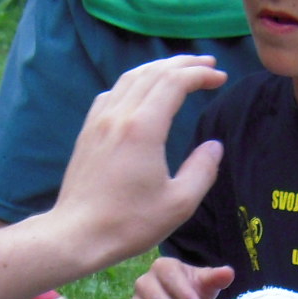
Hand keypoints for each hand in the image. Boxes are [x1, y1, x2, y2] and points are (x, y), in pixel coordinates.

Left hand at [49, 55, 226, 268]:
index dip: (200, 74)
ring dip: (158, 68)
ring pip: (130, 78)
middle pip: (153, 72)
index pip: (174, 82)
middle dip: (183, 64)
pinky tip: (141, 92)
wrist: (77, 234)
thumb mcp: (179, 203)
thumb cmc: (129, 223)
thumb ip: (202, 170)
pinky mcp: (87, 133)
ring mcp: (99, 122)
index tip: (220, 78)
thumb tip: (214, 146)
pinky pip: (112, 93)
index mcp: (144, 128)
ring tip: (179, 70)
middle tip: (208, 64)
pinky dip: (134, 83)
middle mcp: (119, 116)